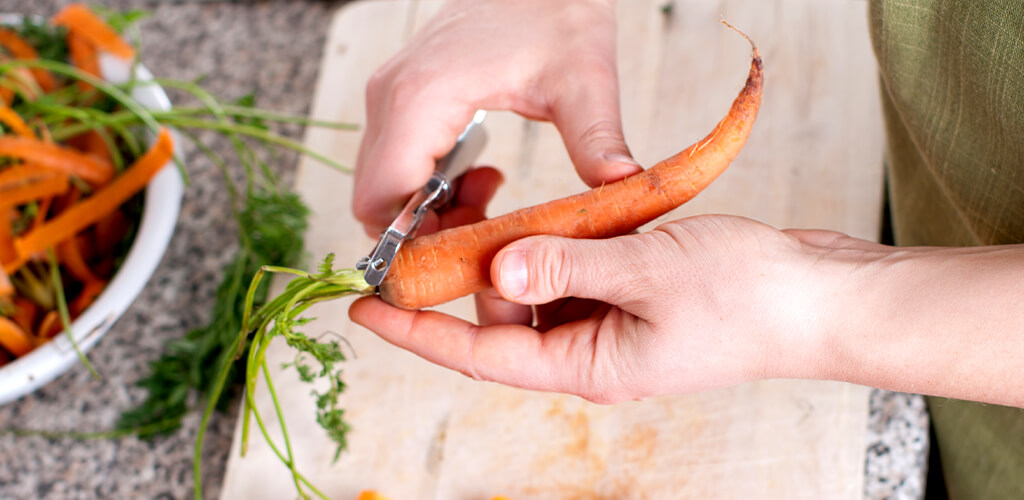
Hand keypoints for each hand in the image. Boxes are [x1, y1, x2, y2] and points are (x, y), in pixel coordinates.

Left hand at [350, 215, 858, 402]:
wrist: (820, 297)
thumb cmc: (747, 299)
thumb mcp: (647, 274)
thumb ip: (565, 269)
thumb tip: (492, 273)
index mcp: (587, 364)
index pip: (479, 355)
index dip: (418, 333)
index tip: (365, 307)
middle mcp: (590, 351)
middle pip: (503, 320)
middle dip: (478, 274)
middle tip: (469, 220)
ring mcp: (613, 326)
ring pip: (538, 293)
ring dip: (528, 254)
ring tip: (540, 214)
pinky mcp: (632, 297)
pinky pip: (575, 275)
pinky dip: (563, 247)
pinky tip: (577, 218)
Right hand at [353, 0, 640, 235]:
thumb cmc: (555, 11)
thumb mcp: (583, 79)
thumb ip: (597, 139)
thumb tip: (622, 191)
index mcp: (420, 99)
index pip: (383, 200)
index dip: (412, 246)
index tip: (462, 266)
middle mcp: (390, 100)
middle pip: (373, 200)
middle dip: (422, 236)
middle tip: (485, 239)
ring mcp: (390, 98)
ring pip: (382, 186)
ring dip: (428, 212)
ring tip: (491, 202)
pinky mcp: (402, 98)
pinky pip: (396, 164)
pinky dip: (429, 188)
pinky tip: (482, 178)